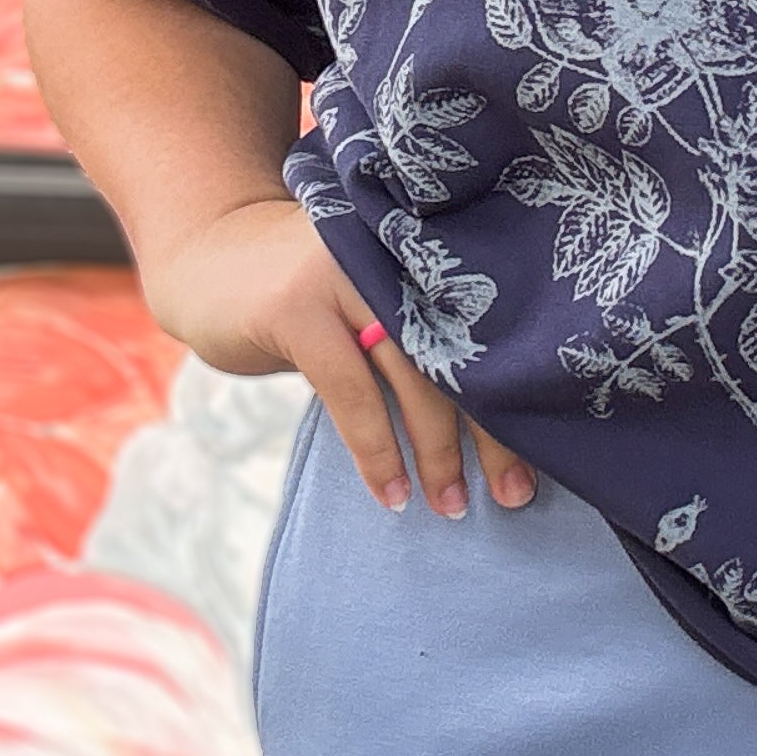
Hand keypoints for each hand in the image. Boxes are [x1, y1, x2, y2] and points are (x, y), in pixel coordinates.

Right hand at [148, 194, 534, 518]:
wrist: (206, 257)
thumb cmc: (308, 297)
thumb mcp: (373, 305)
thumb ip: (423, 340)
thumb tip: (499, 424)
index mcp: (428, 250)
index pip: (492, 327)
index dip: (521, 395)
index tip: (550, 457)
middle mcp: (397, 251)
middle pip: (465, 350)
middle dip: (494, 432)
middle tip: (515, 495)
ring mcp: (345, 272)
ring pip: (415, 374)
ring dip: (437, 451)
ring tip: (451, 506)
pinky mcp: (297, 305)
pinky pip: (351, 391)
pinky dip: (375, 449)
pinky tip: (391, 492)